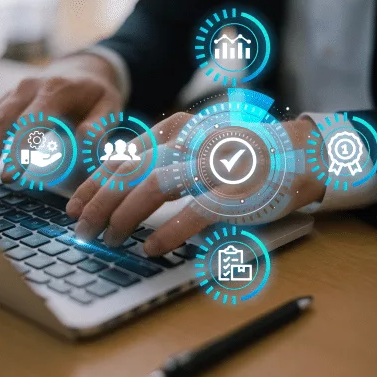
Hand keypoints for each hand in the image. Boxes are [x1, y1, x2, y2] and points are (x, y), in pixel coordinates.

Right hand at [0, 54, 123, 188]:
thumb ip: (99, 126)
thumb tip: (81, 142)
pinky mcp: (2, 101)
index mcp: (55, 91)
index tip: (8, 177)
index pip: (32, 122)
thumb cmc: (98, 96)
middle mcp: (27, 88)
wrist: (84, 70)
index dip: (18, 150)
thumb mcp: (110, 107)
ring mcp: (11, 93)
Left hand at [65, 113, 326, 256]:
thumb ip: (164, 160)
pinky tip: (151, 247)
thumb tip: (120, 190)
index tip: (74, 208)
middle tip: (83, 230)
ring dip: (125, 217)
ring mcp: (214, 162)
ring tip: (109, 239)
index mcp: (178, 129)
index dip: (94, 185)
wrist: (301, 153)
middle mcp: (192, 140)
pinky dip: (168, 232)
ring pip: (154, 187)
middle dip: (100, 204)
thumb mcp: (198, 147)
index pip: (124, 157)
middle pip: (131, 171)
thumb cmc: (244, 156)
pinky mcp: (237, 189)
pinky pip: (193, 212)